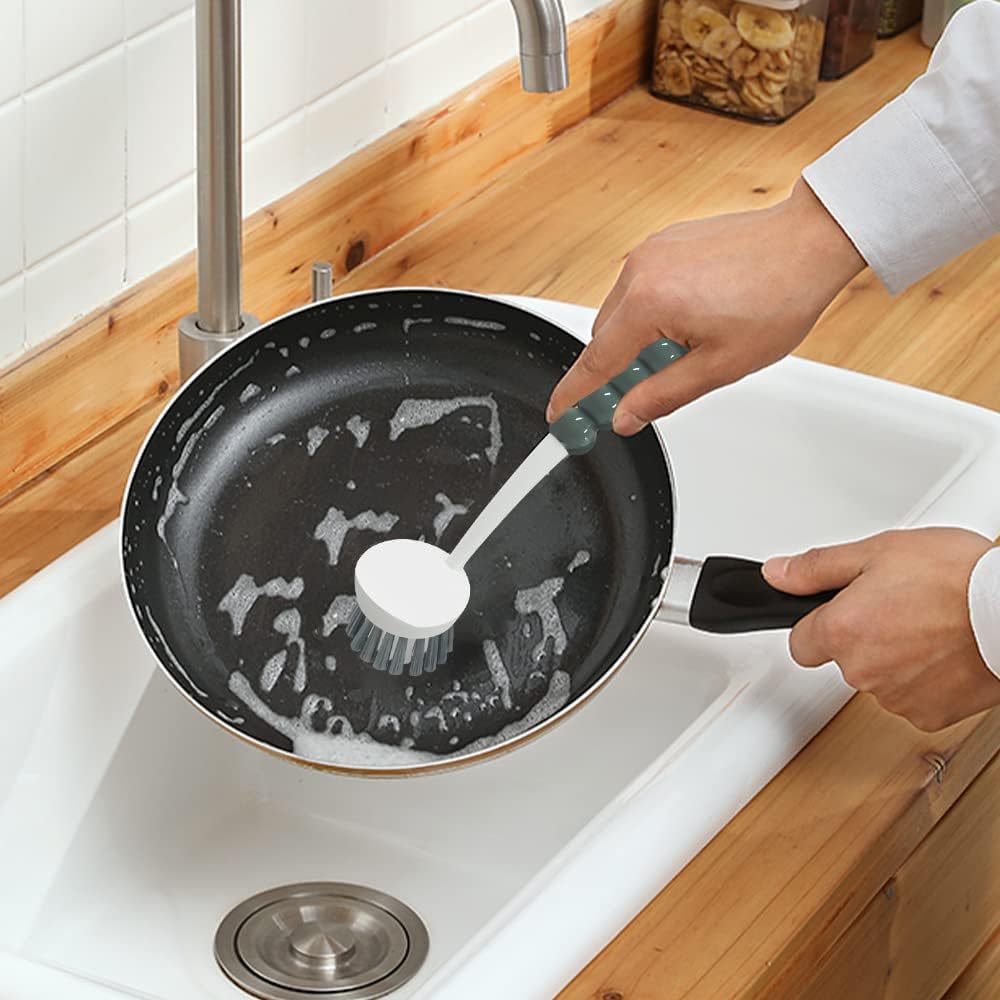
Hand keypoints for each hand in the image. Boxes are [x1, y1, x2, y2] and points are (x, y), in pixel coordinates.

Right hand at [546, 180, 864, 434]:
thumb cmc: (778, 297)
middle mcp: (640, 271)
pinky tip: (693, 320)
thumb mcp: (719, 367)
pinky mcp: (664, 242)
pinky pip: (639, 289)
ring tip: (691, 347)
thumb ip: (661, 396)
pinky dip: (651, 314)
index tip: (560, 416)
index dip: (574, 396)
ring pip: (622, 314)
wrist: (810, 243)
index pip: (595, 363)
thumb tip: (624, 417)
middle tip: (645, 393)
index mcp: (649, 303)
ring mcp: (651, 252)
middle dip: (620, 370)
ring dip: (640, 340)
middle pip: (605, 339)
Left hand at [762, 528, 999, 731]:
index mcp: (841, 630)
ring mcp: (895, 696)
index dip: (819, 624)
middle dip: (864, 635)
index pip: (799, 643)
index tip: (839, 613)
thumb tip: (778, 573)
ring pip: (879, 678)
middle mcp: (862, 670)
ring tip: (930, 623)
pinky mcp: (930, 715)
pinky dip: (925, 679)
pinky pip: (913, 697)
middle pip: (843, 659)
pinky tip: (945, 650)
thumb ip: (818, 567)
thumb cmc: (958, 577)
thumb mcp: (878, 551)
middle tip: (899, 605)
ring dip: (896, 656)